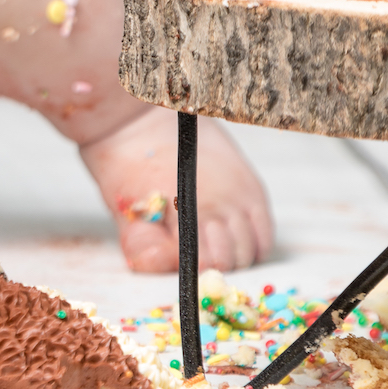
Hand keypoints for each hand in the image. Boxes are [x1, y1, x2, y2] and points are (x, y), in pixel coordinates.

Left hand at [79, 107, 274, 272]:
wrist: (139, 116)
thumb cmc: (123, 160)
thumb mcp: (123, 204)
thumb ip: (142, 241)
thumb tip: (160, 265)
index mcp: (188, 211)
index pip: (209, 263)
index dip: (194, 272)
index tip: (181, 267)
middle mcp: (222, 203)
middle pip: (235, 260)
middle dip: (215, 265)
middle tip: (193, 255)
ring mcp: (240, 194)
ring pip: (254, 249)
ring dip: (235, 253)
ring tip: (209, 242)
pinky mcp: (251, 186)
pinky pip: (264, 230)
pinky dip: (252, 241)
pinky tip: (227, 234)